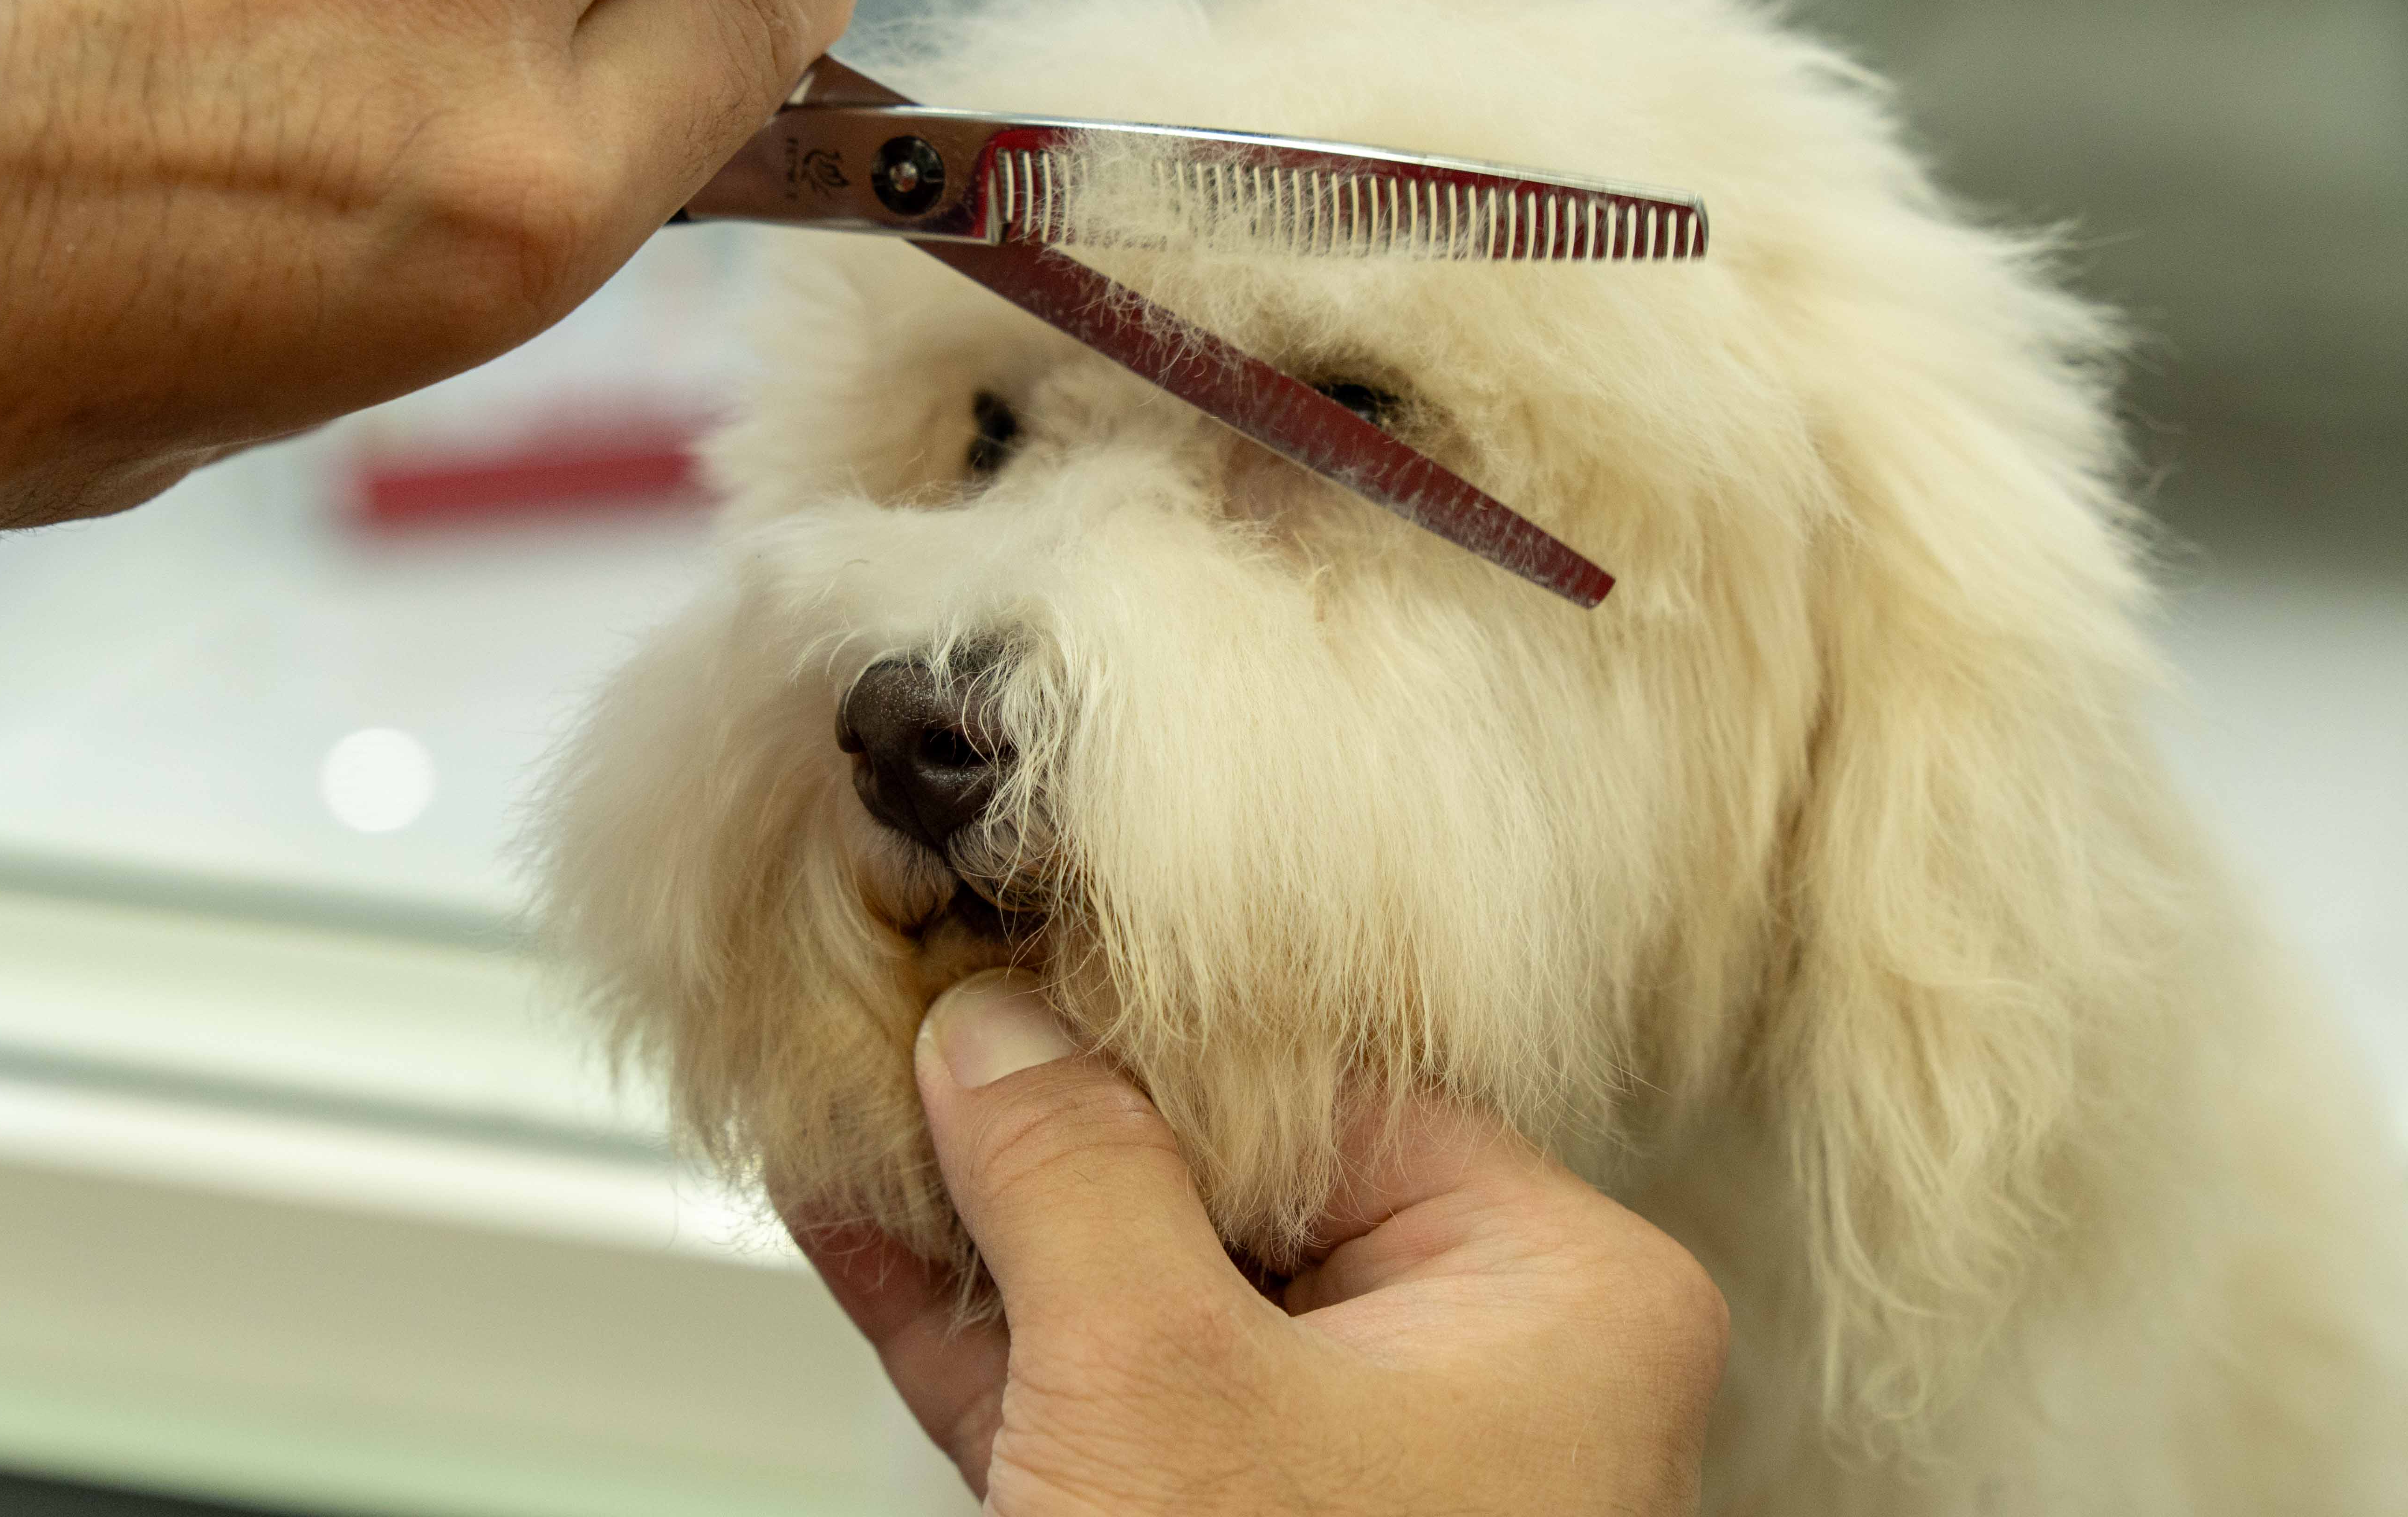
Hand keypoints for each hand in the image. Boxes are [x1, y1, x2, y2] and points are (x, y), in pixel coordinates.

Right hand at [788, 970, 1729, 1515]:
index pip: (1335, 1085)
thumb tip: (1001, 1030)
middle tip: (909, 1007)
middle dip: (1047, 1116)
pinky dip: (981, 1325)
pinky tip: (860, 1222)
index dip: (1152, 1015)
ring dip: (988, 1213)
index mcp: (1553, 1297)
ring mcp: (1347, 1468)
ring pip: (1144, 1290)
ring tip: (854, 1096)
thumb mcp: (1163, 1385)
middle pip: (1230, 1180)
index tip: (1016, 942)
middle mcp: (1475, 1368)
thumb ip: (1077, 1176)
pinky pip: (1099, 1393)